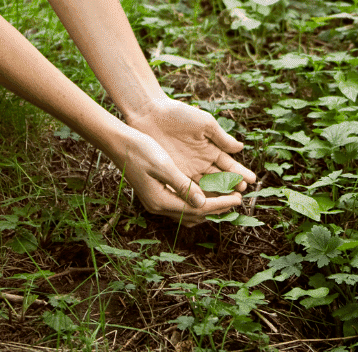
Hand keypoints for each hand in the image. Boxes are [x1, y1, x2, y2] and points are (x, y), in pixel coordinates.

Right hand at [111, 124, 244, 226]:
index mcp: (161, 200)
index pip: (198, 208)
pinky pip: (181, 205)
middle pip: (195, 214)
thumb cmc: (141, 150)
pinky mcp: (156, 195)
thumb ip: (182, 185)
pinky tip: (207, 194)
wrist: (119, 143)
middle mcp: (159, 206)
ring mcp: (156, 202)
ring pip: (188, 212)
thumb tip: (202, 202)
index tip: (238, 199)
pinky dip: (197, 202)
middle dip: (218, 208)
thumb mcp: (163, 165)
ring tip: (226, 199)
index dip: (220, 204)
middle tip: (237, 200)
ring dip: (208, 207)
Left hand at [126, 97, 257, 199]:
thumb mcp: (204, 123)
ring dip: (216, 195)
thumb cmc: (179, 114)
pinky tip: (204, 204)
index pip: (228, 165)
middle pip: (219, 180)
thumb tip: (240, 148)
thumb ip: (221, 137)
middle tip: (241, 196)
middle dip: (231, 188)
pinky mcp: (172, 174)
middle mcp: (200, 162)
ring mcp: (187, 170)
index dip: (240, 173)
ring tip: (227, 203)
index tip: (251, 181)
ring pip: (204, 188)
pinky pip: (186, 189)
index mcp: (210, 149)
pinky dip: (195, 197)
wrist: (151, 114)